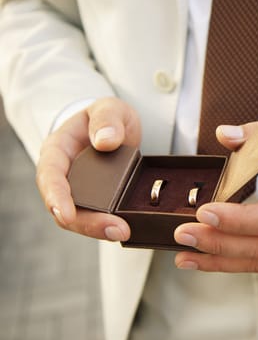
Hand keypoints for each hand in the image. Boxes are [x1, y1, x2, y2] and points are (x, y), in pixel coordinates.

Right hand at [36, 97, 140, 240]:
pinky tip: (126, 228)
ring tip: (123, 231)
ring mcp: (80, 191)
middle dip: (86, 222)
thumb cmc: (107, 117)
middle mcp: (65, 175)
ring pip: (80, 218)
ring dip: (99, 229)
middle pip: (64, 207)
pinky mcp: (97, 201)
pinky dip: (108, 225)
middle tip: (115, 229)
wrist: (117, 129)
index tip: (66, 214)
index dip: (56, 196)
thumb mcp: (110, 108)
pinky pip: (98, 217)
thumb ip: (108, 119)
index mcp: (58, 150)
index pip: (50, 175)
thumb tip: (105, 141)